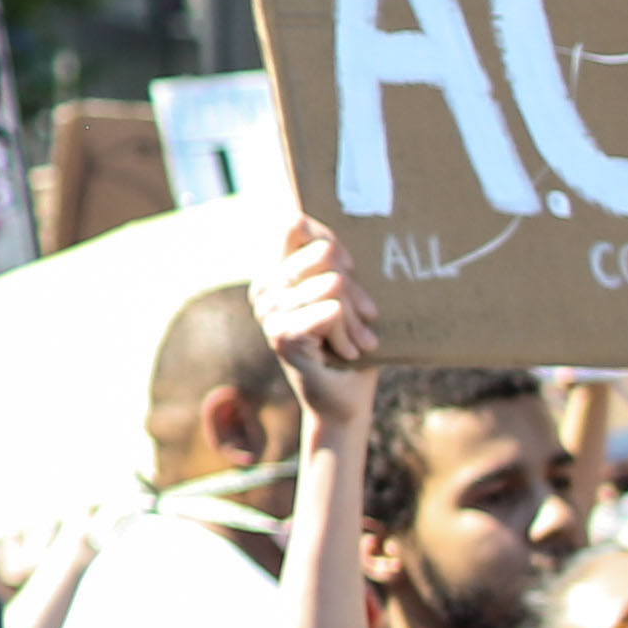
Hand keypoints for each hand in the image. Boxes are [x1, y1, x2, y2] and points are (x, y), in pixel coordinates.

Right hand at [263, 214, 383, 407]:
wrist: (346, 402)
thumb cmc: (351, 344)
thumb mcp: (346, 295)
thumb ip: (334, 262)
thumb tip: (323, 228)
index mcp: (275, 274)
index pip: (296, 225)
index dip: (331, 240)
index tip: (349, 269)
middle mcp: (264, 289)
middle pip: (327, 254)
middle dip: (356, 289)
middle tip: (364, 319)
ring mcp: (269, 313)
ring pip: (335, 285)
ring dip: (357, 320)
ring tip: (355, 341)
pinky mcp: (281, 336)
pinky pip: (332, 310)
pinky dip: (349, 334)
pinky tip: (345, 352)